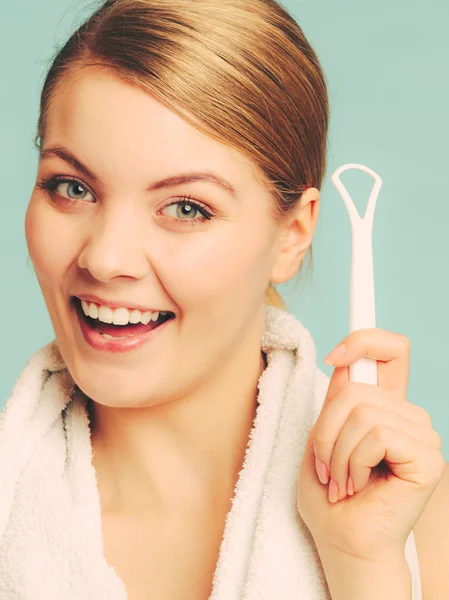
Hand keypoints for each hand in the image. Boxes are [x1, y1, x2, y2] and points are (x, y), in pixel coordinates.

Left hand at [296, 328, 444, 561]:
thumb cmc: (330, 494)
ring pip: (359, 409)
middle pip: (353, 384)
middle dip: (324, 427)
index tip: (338, 346)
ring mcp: (420, 432)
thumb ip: (337, 401)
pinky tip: (359, 486)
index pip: (387, 352)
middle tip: (325, 465)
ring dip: (333, 451)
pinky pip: (374, 434)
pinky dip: (352, 462)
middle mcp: (406, 412)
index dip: (368, 335)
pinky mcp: (427, 455)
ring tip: (340, 480)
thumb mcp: (322, 437)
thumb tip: (344, 362)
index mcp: (382, 404)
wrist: (342, 540)